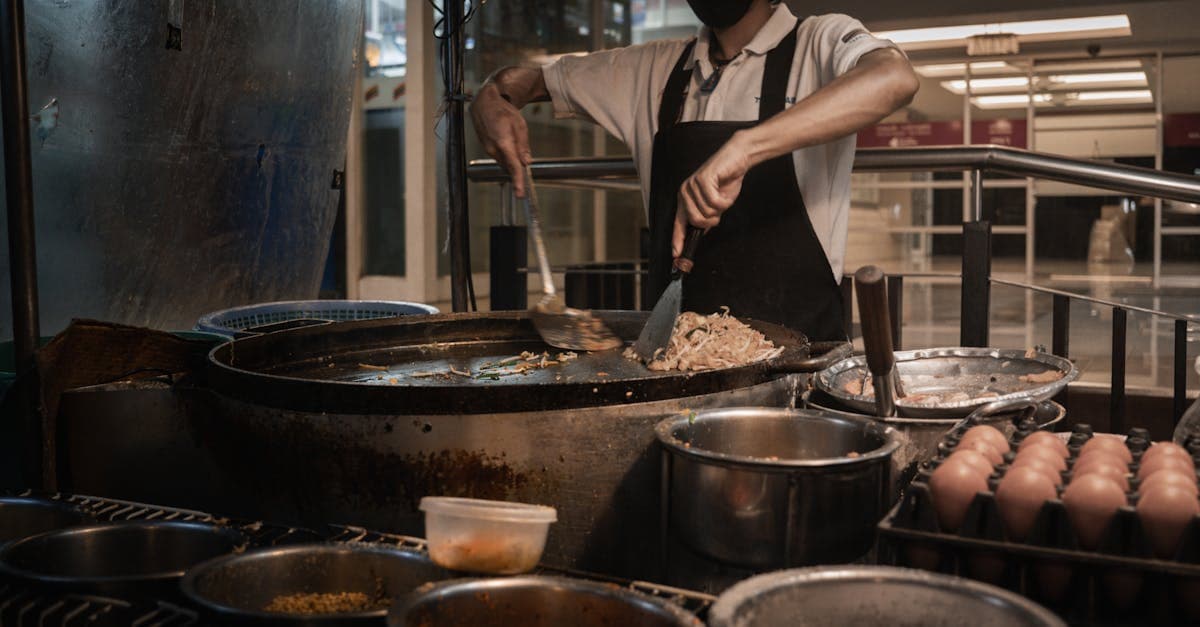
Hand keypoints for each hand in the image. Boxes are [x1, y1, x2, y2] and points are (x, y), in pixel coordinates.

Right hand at [470, 82, 532, 196]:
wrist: (484, 103)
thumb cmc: (502, 111)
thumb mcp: (520, 125)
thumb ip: (523, 145)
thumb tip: (526, 162)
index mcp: (503, 142)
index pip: (513, 166)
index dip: (518, 181)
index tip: (521, 194)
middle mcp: (493, 149)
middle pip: (509, 167)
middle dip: (518, 170)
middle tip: (526, 166)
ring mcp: (488, 150)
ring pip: (504, 163)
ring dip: (512, 161)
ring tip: (515, 144)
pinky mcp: (486, 149)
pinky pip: (499, 158)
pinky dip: (506, 157)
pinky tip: (509, 145)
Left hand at [672, 138, 750, 256]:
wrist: (736, 158)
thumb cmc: (726, 180)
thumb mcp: (715, 203)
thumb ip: (706, 215)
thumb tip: (702, 230)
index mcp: (685, 199)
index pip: (679, 224)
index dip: (677, 240)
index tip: (676, 255)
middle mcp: (685, 192)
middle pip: (696, 221)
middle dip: (712, 220)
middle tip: (719, 209)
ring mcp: (692, 186)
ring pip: (706, 213)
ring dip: (720, 209)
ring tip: (721, 196)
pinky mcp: (702, 180)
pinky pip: (714, 203)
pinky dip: (725, 201)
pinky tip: (724, 191)